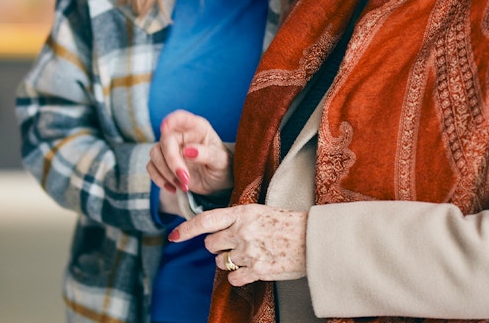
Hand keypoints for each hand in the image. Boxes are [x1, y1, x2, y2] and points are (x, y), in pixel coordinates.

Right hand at [147, 110, 233, 195]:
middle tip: (185, 178)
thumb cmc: (222, 166)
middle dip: (172, 161)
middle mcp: (182, 135)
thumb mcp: (221, 161)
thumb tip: (188, 150)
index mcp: (197, 128)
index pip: (181, 117)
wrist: (218, 182)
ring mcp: (171, 149)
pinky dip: (160, 179)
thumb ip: (206, 154)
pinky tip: (174, 188)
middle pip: (165, 140)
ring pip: (156, 154)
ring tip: (184, 185)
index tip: (165, 128)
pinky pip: (152, 167)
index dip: (171, 120)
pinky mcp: (164, 163)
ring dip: (166, 173)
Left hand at [168, 205, 306, 285]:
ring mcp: (249, 252)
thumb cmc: (288, 223)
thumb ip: (237, 218)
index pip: (206, 220)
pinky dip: (240, 275)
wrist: (313, 239)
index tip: (174, 236)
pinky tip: (253, 267)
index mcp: (243, 212)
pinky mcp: (257, 270)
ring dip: (229, 261)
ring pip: (221, 262)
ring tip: (250, 254)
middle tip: (234, 245)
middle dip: (217, 247)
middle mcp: (242, 231)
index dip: (186, 229)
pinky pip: (233, 277)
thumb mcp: (260, 211)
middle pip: (210, 244)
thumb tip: (216, 229)